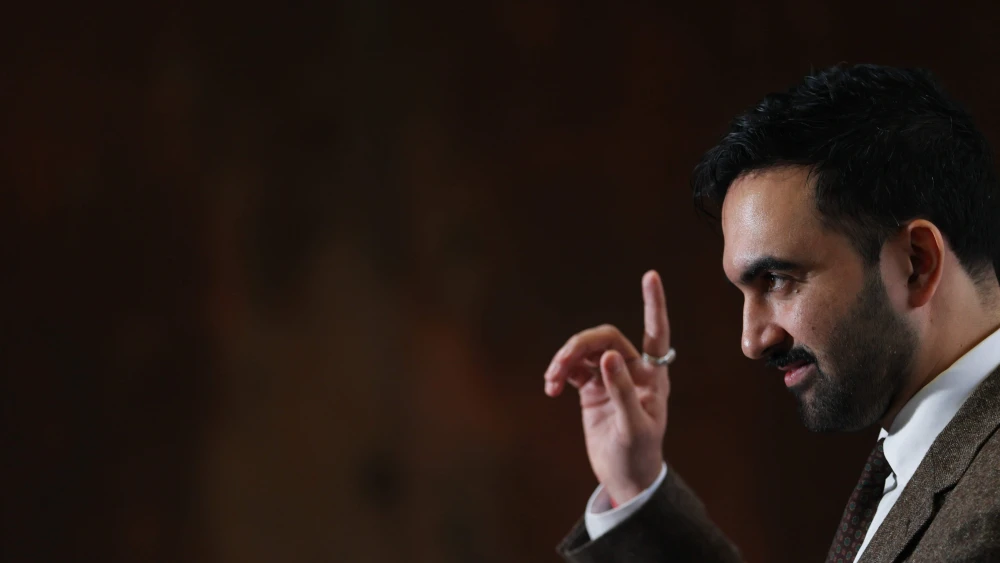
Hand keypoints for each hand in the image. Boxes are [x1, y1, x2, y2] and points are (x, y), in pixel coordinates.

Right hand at [544, 270, 671, 504]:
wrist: (625, 477)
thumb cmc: (638, 453)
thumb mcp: (633, 426)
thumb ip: (622, 390)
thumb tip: (609, 355)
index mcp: (653, 375)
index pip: (656, 331)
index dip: (653, 304)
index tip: (649, 275)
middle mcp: (633, 369)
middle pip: (605, 338)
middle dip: (579, 346)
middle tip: (559, 366)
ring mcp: (611, 376)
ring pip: (585, 351)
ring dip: (565, 360)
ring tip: (552, 381)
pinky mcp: (592, 388)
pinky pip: (573, 368)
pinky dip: (560, 373)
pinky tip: (552, 388)